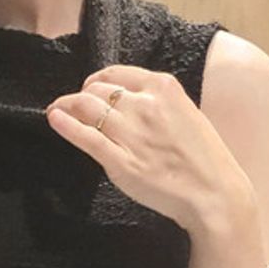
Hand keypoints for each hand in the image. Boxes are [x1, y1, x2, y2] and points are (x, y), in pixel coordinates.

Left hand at [44, 64, 250, 232]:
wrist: (214, 193)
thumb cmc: (204, 160)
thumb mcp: (186, 115)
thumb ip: (158, 104)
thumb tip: (128, 102)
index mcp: (163, 88)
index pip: (116, 74)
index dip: (97, 82)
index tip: (90, 91)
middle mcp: (145, 105)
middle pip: (97, 90)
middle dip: (81, 96)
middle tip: (72, 107)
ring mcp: (131, 133)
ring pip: (87, 108)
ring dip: (67, 106)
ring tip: (57, 111)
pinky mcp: (121, 162)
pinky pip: (86, 137)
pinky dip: (65, 125)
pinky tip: (54, 119)